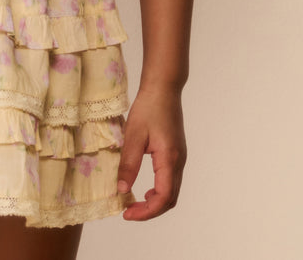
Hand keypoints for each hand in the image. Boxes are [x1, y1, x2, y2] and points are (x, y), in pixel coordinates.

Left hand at [117, 86, 186, 220]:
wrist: (163, 88)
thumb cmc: (148, 108)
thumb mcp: (133, 135)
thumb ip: (129, 163)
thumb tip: (122, 190)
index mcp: (169, 159)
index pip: (163, 197)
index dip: (146, 212)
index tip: (127, 214)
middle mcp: (179, 162)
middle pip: (170, 199)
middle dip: (150, 211)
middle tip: (128, 212)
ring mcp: (180, 158)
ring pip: (172, 192)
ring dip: (155, 203)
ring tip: (134, 204)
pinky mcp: (176, 153)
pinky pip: (171, 181)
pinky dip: (159, 192)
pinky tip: (145, 190)